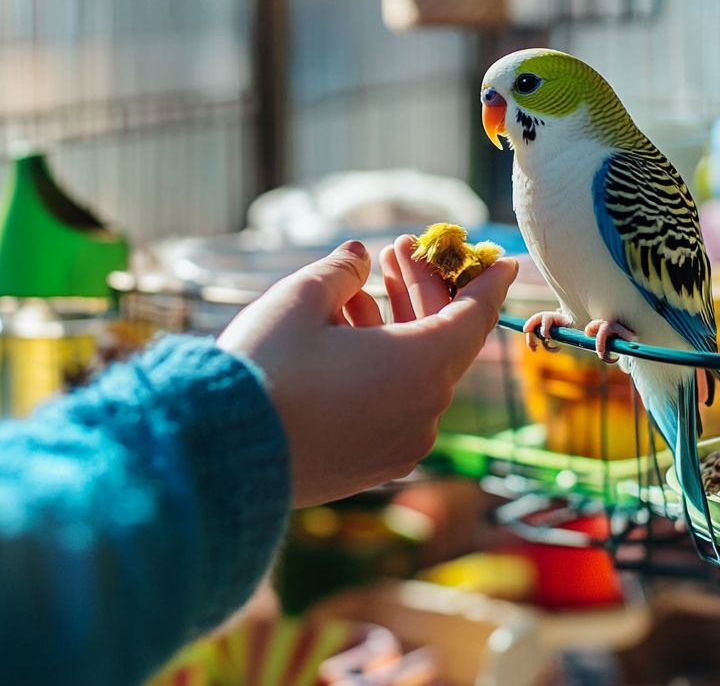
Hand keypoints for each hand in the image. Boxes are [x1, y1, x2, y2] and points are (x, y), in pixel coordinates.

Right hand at [217, 235, 517, 507]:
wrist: (217, 455)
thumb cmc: (265, 369)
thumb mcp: (300, 298)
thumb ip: (340, 270)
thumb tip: (359, 260)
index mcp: (421, 367)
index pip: (473, 316)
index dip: (488, 282)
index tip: (501, 259)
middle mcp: (423, 412)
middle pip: (441, 341)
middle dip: (422, 292)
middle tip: (397, 252)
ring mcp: (399, 445)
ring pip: (413, 374)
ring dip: (394, 327)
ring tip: (356, 291)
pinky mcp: (371, 467)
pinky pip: (393, 405)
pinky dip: (381, 367)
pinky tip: (344, 337)